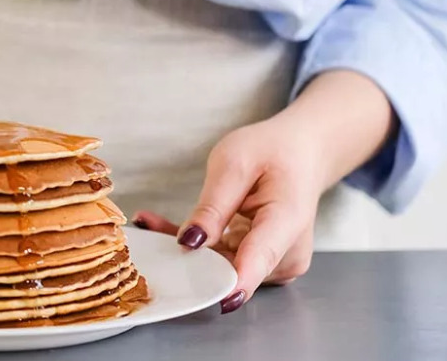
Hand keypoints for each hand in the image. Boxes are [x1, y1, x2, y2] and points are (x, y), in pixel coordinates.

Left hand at [133, 70, 393, 313]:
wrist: (301, 154)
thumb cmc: (273, 152)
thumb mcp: (234, 162)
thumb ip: (213, 206)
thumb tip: (189, 242)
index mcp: (287, 221)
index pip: (256, 261)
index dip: (226, 283)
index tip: (198, 293)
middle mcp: (286, 253)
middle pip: (230, 268)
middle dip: (187, 254)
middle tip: (145, 227)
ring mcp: (276, 263)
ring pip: (222, 267)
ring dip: (187, 249)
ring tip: (152, 222)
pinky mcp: (263, 265)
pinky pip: (224, 261)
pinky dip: (199, 247)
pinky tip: (167, 229)